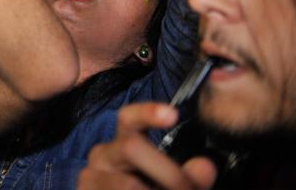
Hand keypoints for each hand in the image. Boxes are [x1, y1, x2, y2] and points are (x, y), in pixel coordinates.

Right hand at [78, 103, 216, 189]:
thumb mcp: (171, 186)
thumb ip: (189, 178)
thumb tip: (205, 166)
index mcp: (124, 143)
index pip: (130, 118)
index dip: (148, 113)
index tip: (172, 114)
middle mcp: (102, 155)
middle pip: (131, 147)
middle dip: (169, 174)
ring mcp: (90, 176)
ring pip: (128, 184)